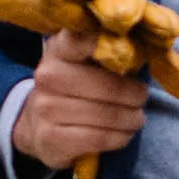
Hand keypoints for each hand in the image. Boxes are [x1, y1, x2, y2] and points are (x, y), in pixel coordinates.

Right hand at [13, 28, 147, 170]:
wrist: (36, 125)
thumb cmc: (74, 89)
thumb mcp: (83, 63)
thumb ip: (108, 55)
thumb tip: (141, 54)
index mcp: (58, 50)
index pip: (81, 40)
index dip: (107, 46)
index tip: (128, 55)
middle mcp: (48, 76)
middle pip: (107, 86)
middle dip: (134, 95)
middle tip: (142, 98)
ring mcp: (46, 108)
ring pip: (106, 115)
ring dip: (131, 119)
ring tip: (137, 119)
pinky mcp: (51, 137)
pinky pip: (98, 138)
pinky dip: (119, 137)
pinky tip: (125, 134)